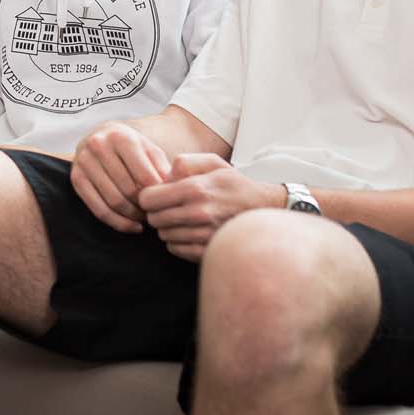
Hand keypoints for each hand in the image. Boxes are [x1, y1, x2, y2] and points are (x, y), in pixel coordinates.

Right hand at [69, 121, 172, 232]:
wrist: (99, 136)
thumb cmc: (130, 146)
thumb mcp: (148, 149)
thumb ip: (161, 167)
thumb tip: (172, 190)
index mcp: (121, 137)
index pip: (144, 176)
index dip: (158, 195)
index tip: (166, 204)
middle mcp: (99, 146)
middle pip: (128, 190)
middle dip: (145, 207)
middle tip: (156, 215)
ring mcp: (84, 162)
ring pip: (113, 201)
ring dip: (132, 216)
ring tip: (144, 220)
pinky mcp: (76, 178)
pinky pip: (97, 209)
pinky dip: (117, 222)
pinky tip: (131, 226)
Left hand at [136, 155, 286, 260]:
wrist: (265, 210)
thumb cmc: (235, 185)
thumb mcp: (214, 163)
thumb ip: (185, 162)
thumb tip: (164, 177)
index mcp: (195, 189)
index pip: (148, 198)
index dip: (148, 196)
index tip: (157, 195)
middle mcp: (198, 213)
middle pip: (153, 218)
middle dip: (157, 212)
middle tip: (170, 208)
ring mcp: (203, 235)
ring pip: (163, 235)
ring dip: (168, 228)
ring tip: (183, 219)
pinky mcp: (207, 251)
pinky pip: (176, 249)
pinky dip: (178, 242)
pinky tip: (189, 232)